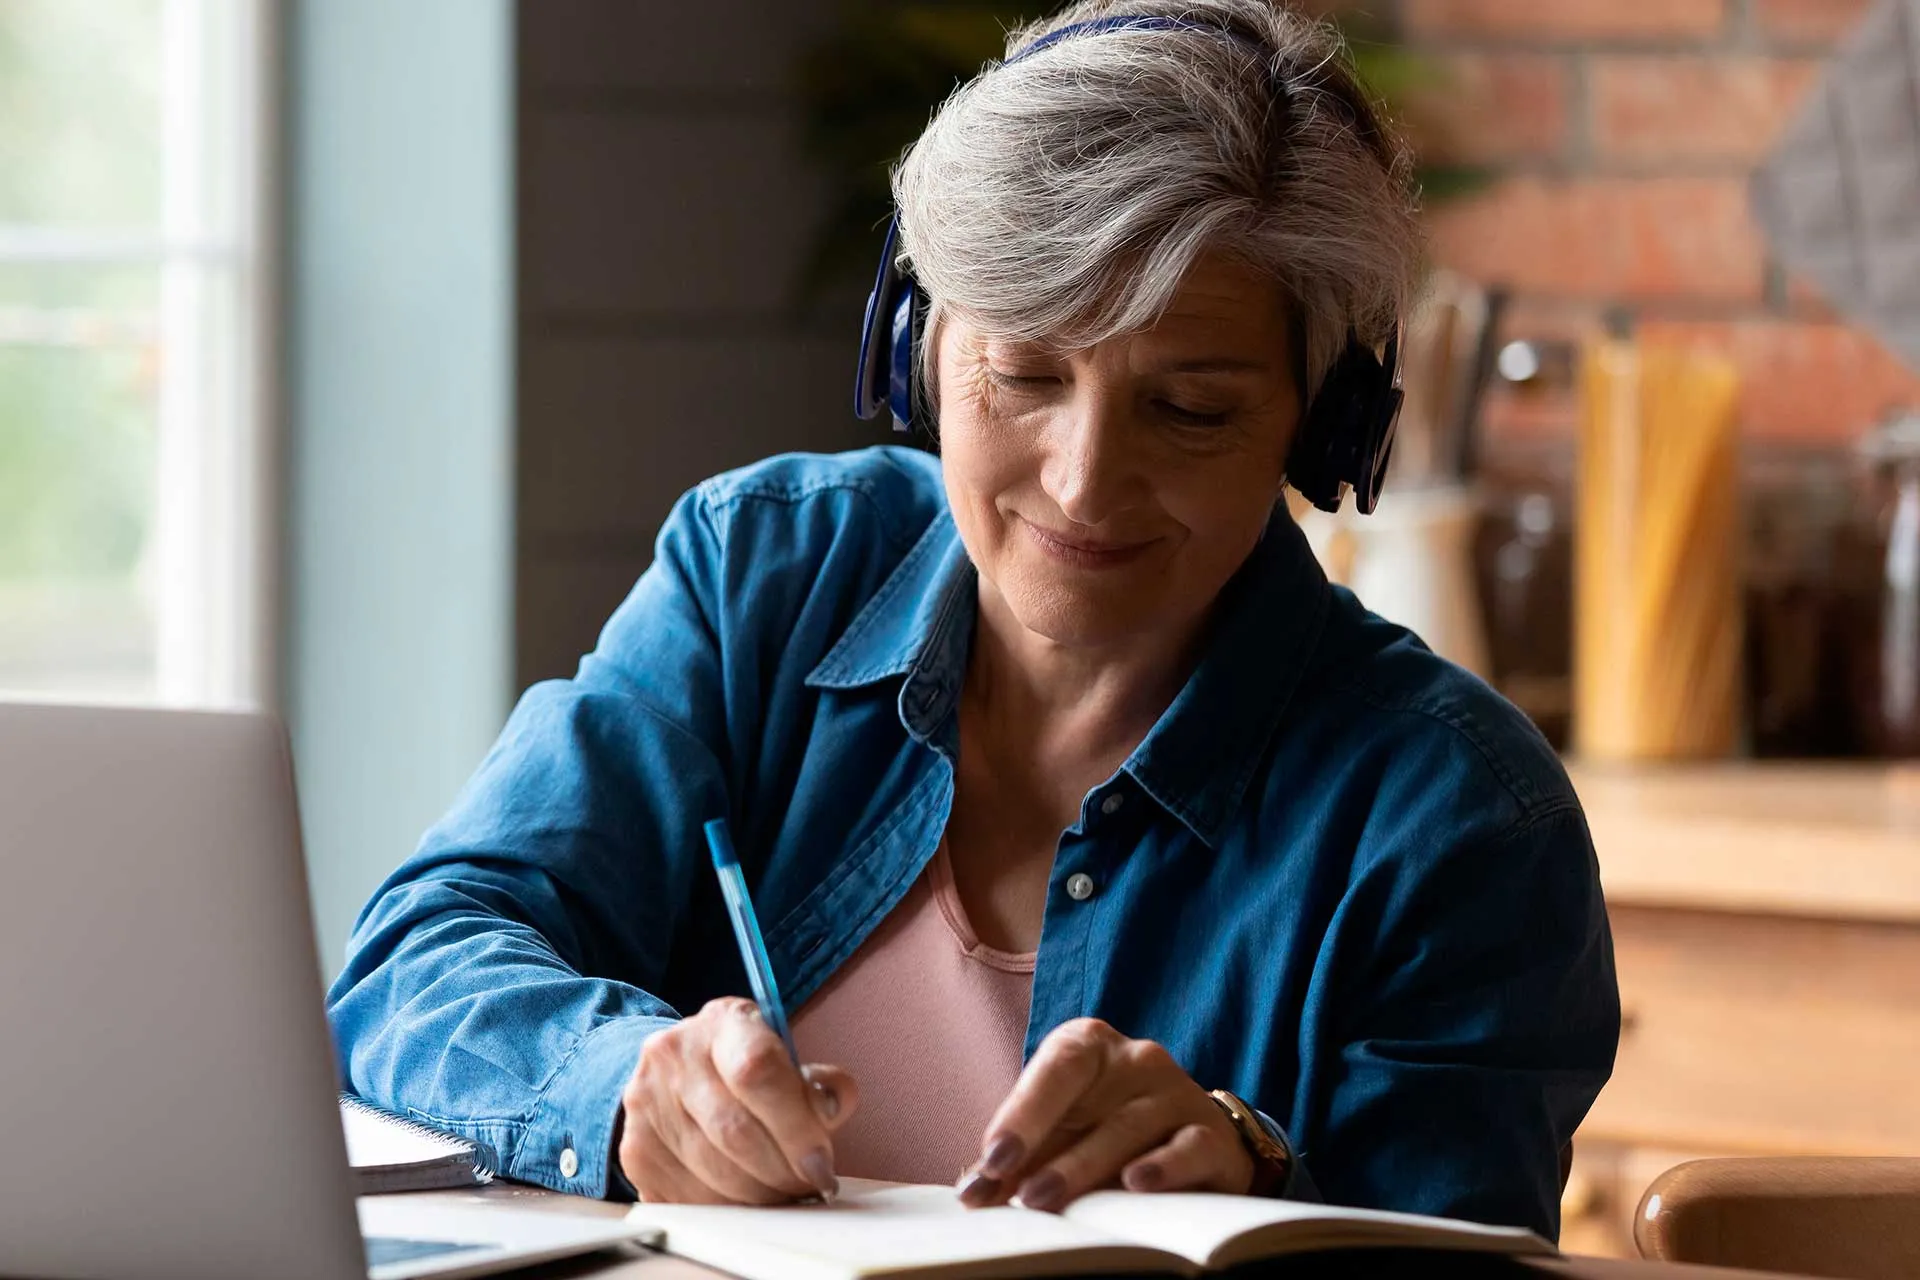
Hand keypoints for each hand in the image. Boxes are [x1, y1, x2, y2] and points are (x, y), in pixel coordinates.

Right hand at [617, 996, 858, 1203]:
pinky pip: (688, 1197)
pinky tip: (748, 1202)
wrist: (675, 1075)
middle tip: (808, 1187)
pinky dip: (727, 1210)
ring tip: (784, 1194)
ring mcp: (647, 1103)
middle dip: (783, 1171)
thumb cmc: (744, 1070)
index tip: (822, 1163)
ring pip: (713, 1170)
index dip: (797, 1126)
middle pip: (735, 1129)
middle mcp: (675, 1054)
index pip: (758, 1070)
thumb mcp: (786, 1059)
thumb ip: (820, 1084)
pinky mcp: (636, 1150)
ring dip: (760, 1196)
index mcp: (723, 1022)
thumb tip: (832, 1109)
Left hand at [958, 1018, 1251, 1211]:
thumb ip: (1017, 1162)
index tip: (991, 1161)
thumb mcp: (1059, 1136)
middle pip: (1086, 1096)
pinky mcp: (1211, 1133)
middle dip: (1045, 1147)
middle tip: (1016, 1195)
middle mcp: (1135, 1057)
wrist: (1191, 1142)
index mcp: (1088, 1046)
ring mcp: (1176, 1091)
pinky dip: (1163, 1167)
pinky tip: (1135, 1184)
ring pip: (1128, 1127)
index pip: (1054, 1068)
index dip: (1021, 1113)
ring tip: (1049, 1200)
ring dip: (1085, 1167)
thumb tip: (972, 1194)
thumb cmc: (1106, 1132)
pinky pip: (1188, 1147)